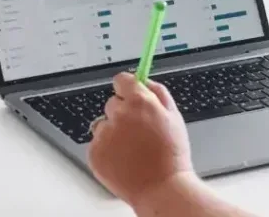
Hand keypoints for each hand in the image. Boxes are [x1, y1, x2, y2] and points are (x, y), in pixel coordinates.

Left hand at [88, 72, 194, 206]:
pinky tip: (123, 160)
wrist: (162, 188)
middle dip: (122, 113)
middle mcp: (119, 114)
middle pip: (112, 103)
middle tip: (138, 132)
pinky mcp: (94, 152)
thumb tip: (144, 80)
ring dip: (113, 132)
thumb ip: (158, 92)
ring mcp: (104, 134)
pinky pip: (97, 144)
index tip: (129, 95)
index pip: (121, 80)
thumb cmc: (172, 156)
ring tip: (132, 150)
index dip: (126, 88)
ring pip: (103, 124)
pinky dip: (107, 150)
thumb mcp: (174, 116)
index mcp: (140, 102)